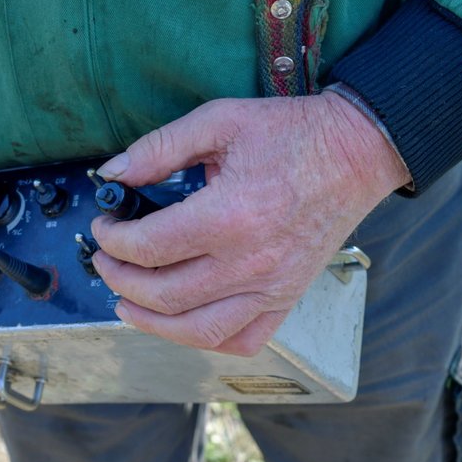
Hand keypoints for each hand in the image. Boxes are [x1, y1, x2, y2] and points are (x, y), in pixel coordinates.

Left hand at [89, 93, 409, 355]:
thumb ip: (160, 148)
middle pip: (162, 295)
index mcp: (229, 216)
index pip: (148, 247)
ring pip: (195, 330)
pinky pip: (241, 340)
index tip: (103, 226)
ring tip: (125, 301)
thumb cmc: (292, 133)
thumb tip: (111, 172)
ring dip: (149, 322)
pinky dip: (204, 339)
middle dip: (119, 278)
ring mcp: (271, 289)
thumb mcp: (220, 121)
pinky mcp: (287, 299)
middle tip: (105, 259)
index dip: (112, 240)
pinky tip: (181, 322)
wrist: (358, 152)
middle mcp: (250, 263)